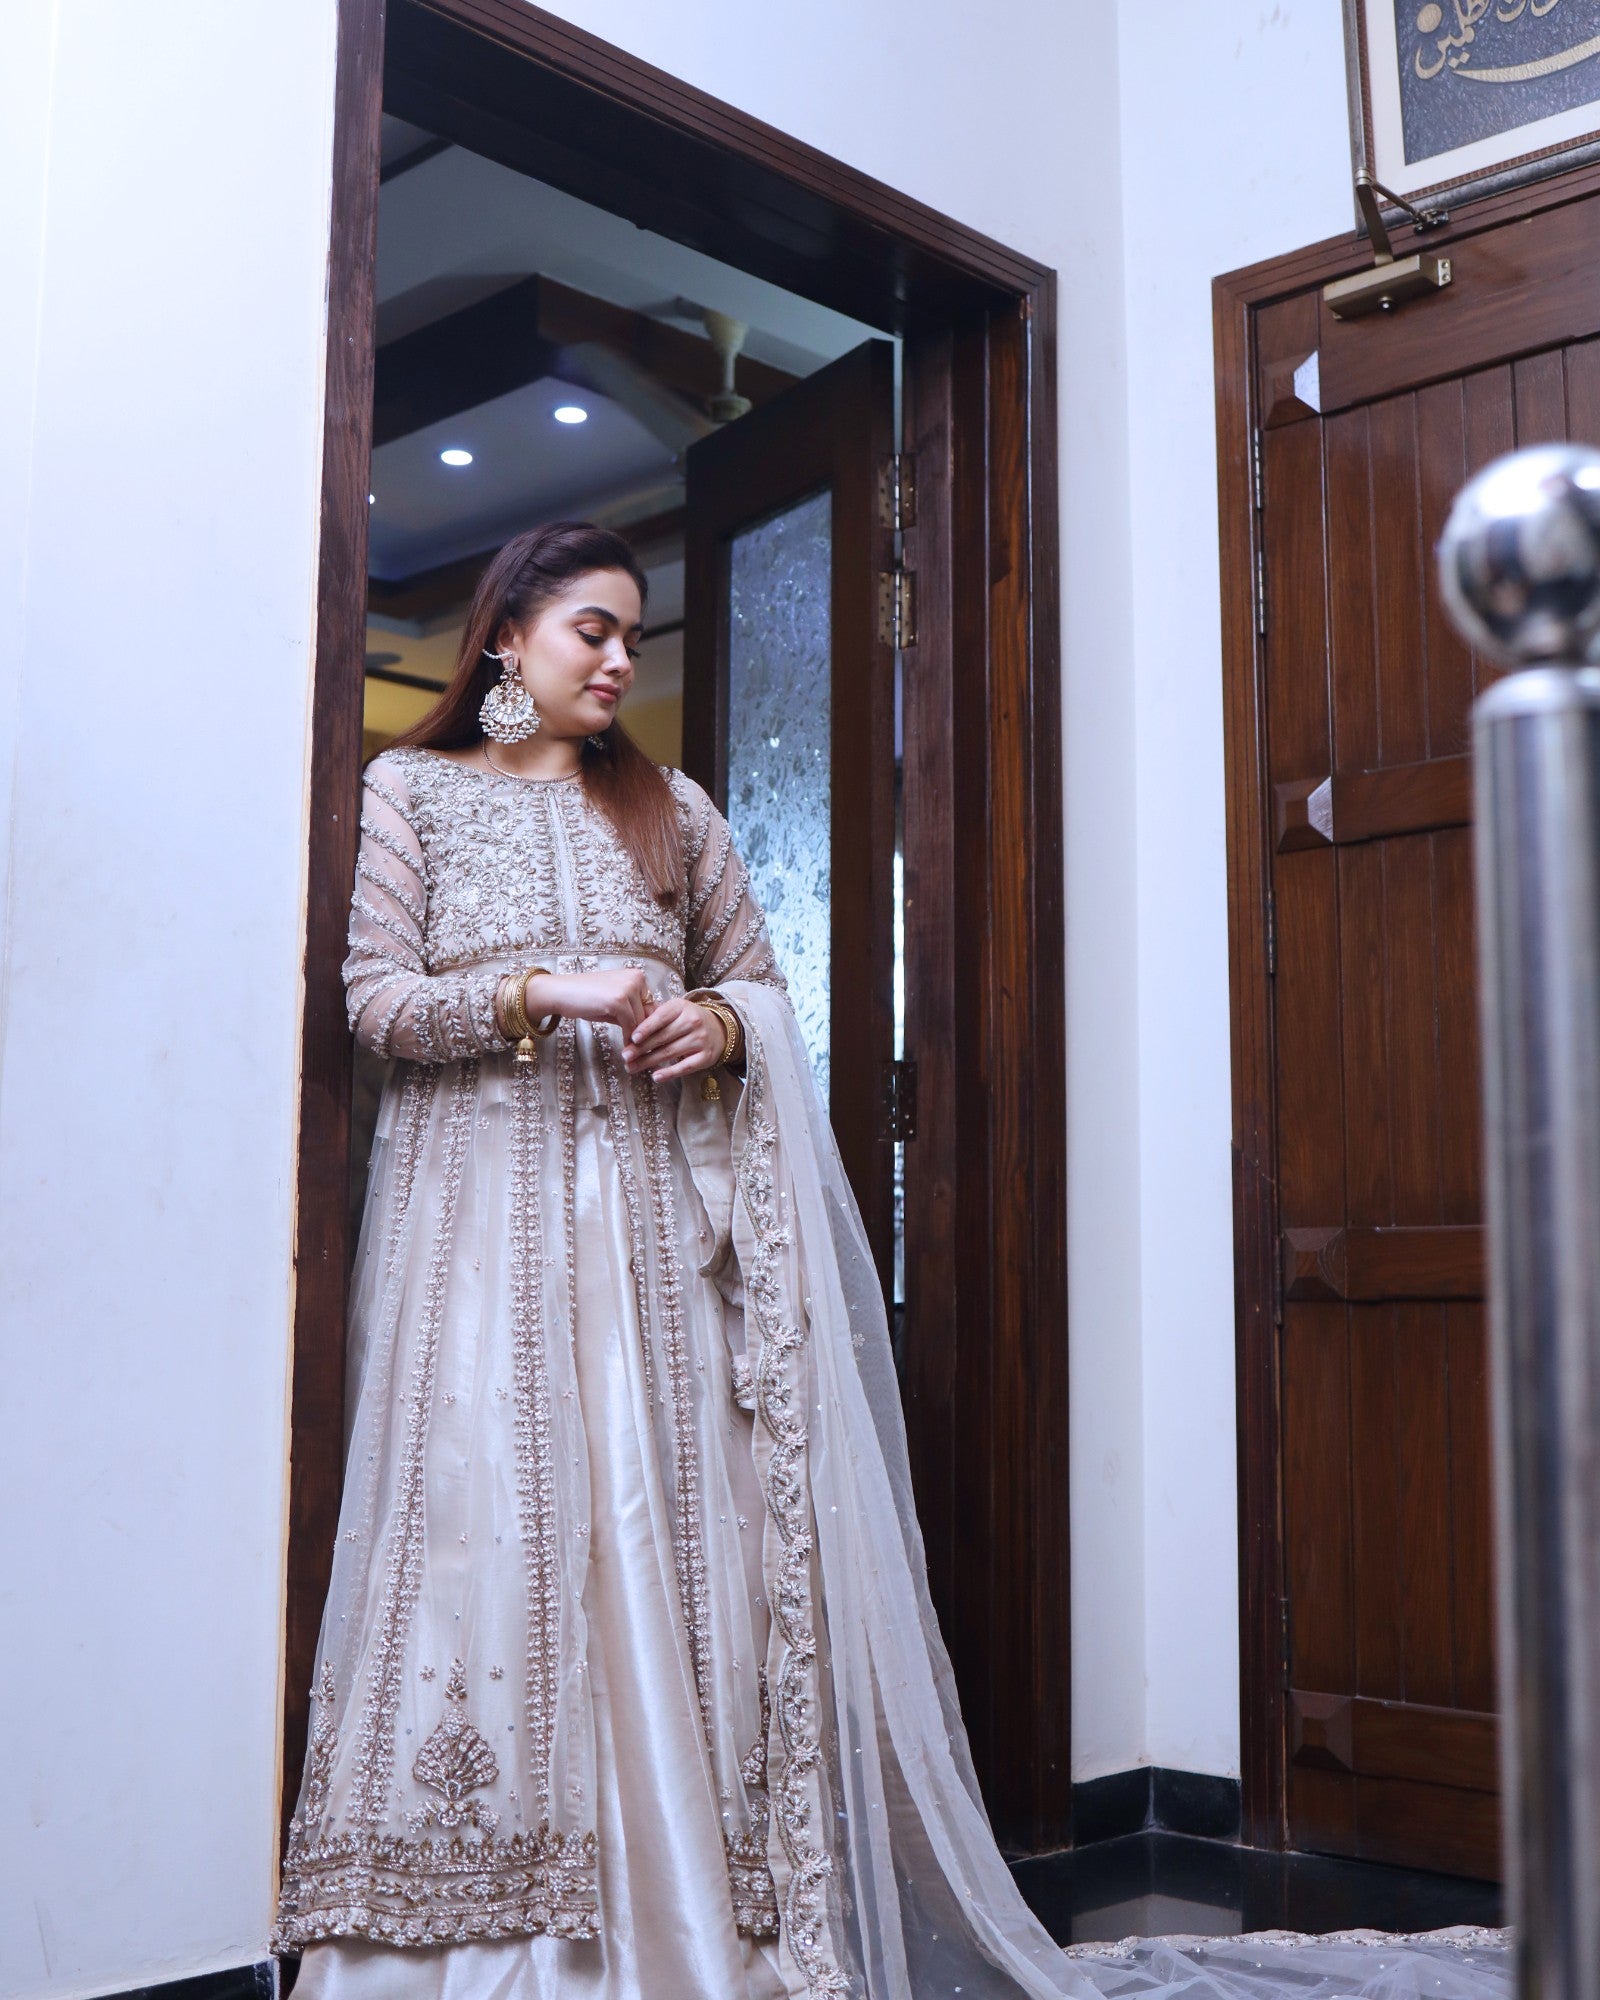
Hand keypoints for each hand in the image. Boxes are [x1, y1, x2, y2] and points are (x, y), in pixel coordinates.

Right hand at [523, 967, 656, 1039]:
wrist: (561, 992)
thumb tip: (650, 1029)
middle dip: (644, 1034)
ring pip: (641, 1021)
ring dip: (637, 1039)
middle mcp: (636, 979)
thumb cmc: (586, 997)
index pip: (651, 1005)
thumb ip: (632, 1011)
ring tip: (633, 1053)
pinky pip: (630, 1025)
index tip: (645, 1041)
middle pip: (648, 1014)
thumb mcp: (615, 1002)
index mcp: (637, 976)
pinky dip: (628, 1039)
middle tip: (641, 1051)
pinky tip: (624, 1048)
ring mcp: (627, 988)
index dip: (648, 1025)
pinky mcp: (618, 1001)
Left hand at [623, 994, 724, 1081]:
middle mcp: (692, 1021)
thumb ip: (654, 1016)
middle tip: (625, 1056)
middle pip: (662, 1037)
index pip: (661, 1017)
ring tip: (632, 1067)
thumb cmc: (687, 1019)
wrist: (718, 1029)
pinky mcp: (705, 1057)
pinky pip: (684, 1067)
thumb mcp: (674, 1011)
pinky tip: (655, 1077)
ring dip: (648, 1062)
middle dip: (641, 1048)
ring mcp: (700, 1039)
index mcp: (681, 1007)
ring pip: (670, 1052)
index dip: (646, 1028)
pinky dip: (669, 1073)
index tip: (632, 1038)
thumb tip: (629, 1026)